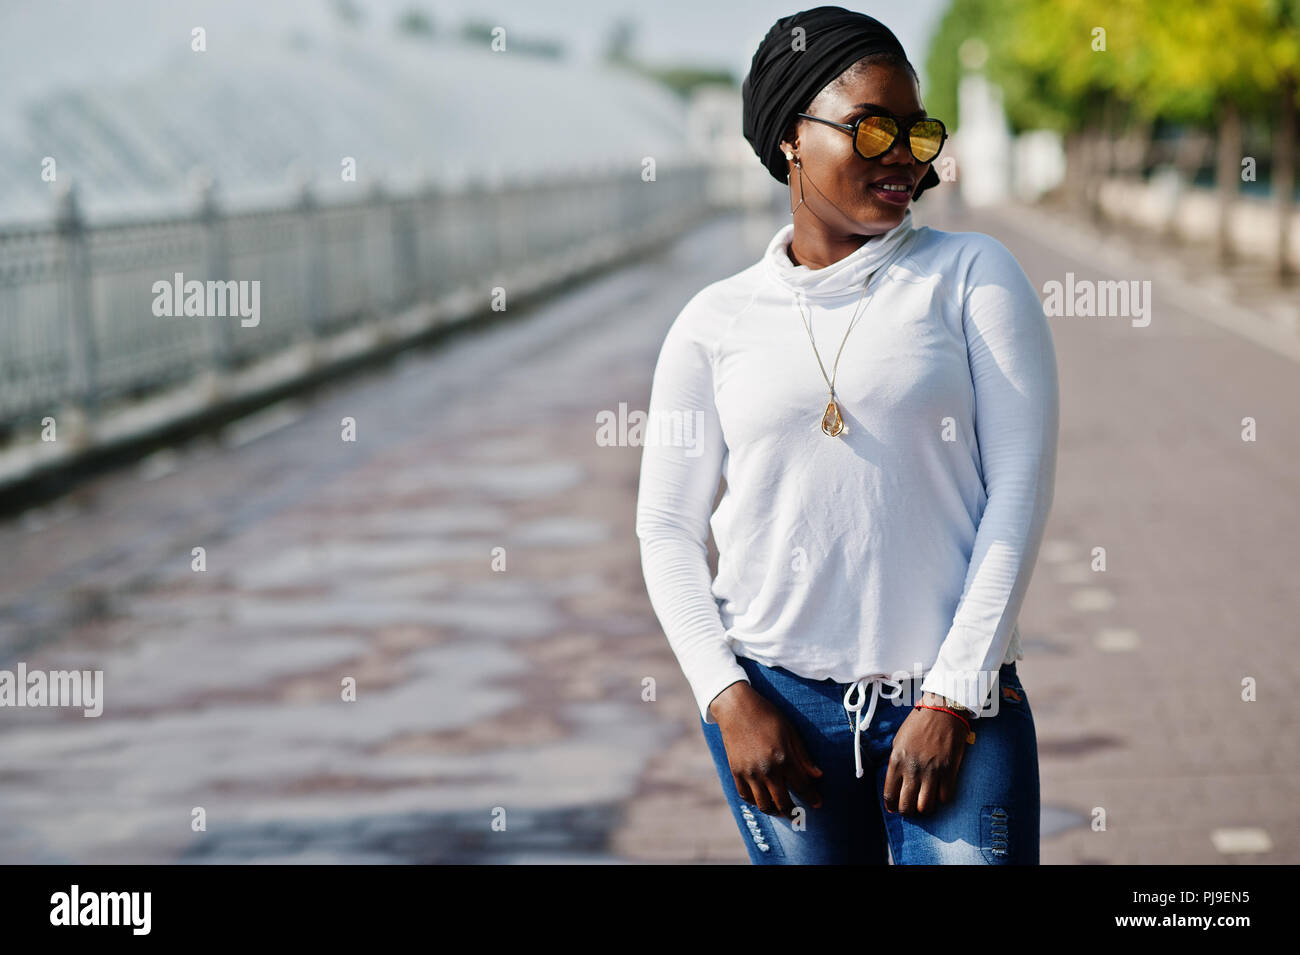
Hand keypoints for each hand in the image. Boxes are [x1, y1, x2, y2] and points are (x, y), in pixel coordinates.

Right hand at [709, 681, 823, 818]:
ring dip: (774, 811)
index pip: (802, 787)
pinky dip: (755, 801)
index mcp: (783, 758)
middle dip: (793, 811)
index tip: (817, 804)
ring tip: (780, 809)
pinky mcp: (736, 772)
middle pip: (783, 802)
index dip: (812, 798)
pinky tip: (762, 798)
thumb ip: (803, 756)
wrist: (737, 708)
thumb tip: (818, 775)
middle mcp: (767, 770)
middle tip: (797, 814)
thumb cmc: (767, 716)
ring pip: (764, 804)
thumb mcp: (790, 732)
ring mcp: (750, 773)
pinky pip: (746, 796)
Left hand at [882, 693, 968, 815]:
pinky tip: (940, 790)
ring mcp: (931, 771)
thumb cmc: (918, 724)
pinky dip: (943, 798)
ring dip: (926, 808)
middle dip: (908, 811)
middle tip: (912, 806)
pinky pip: (945, 798)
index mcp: (896, 760)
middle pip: (907, 806)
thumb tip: (895, 786)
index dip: (892, 806)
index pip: (890, 795)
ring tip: (926, 801)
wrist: (942, 710)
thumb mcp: (898, 742)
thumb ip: (896, 764)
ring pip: (926, 807)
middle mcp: (912, 769)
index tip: (896, 807)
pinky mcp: (949, 771)